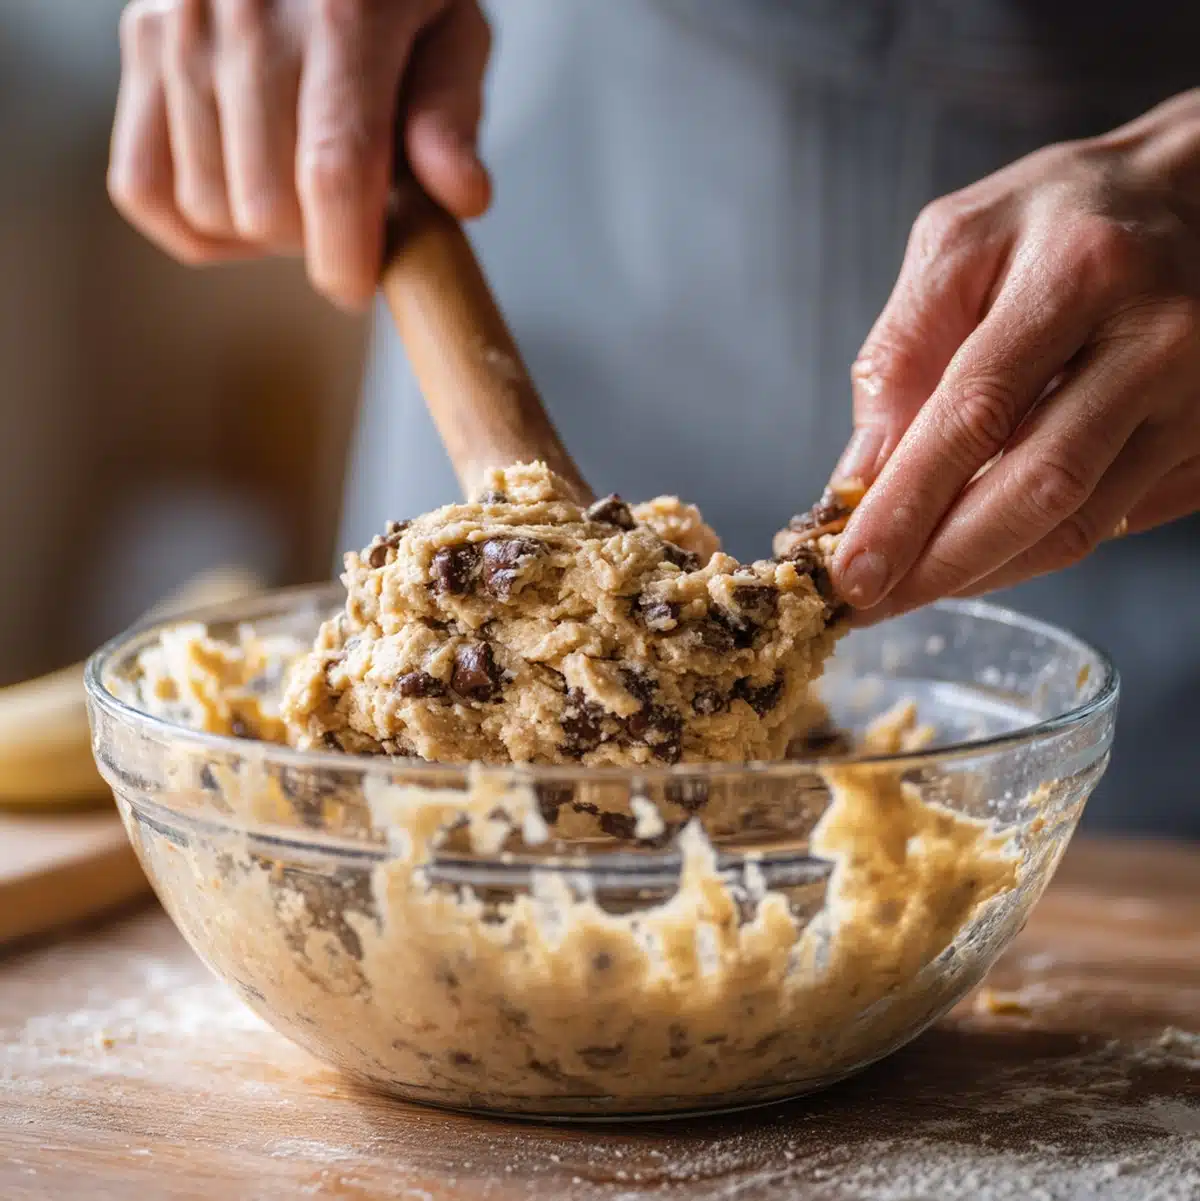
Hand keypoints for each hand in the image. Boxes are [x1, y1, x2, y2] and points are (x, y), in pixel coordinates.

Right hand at [108, 0, 491, 309]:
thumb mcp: (453, 32)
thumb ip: (452, 115)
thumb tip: (462, 197)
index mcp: (344, 8)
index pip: (333, 170)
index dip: (347, 255)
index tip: (358, 289)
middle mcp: (246, 8)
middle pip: (265, 207)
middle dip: (314, 242)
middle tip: (348, 219)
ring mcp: (181, 22)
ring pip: (209, 207)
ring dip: (261, 232)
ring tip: (301, 188)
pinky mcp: (141, 40)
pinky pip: (142, 187)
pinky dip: (194, 222)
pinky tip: (244, 197)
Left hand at [830, 89, 1199, 618]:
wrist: (1194, 197)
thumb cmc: (1060, 218)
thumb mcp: (958, 244)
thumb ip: (901, 353)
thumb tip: (860, 476)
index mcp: (1079, 274)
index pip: (975, 415)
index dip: (906, 505)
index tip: (850, 569)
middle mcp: (1155, 340)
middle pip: (1037, 489)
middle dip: (940, 565)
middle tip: (869, 603)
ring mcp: (1198, 399)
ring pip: (1078, 527)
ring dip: (981, 573)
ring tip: (910, 586)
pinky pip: (1110, 524)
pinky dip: (1031, 554)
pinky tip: (978, 554)